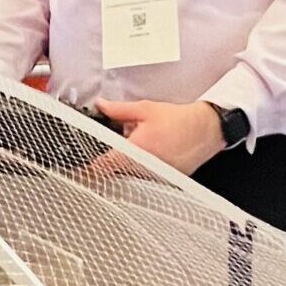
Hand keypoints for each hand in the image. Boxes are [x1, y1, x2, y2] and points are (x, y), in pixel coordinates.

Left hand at [93, 98, 224, 174]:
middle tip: (125, 140)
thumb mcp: (145, 109)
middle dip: (114, 155)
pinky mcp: (163, 180)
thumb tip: (101, 105)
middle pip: (116, 168)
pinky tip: (156, 151)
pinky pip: (145, 175)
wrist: (206, 131)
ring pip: (131, 172)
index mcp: (134, 151)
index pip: (102, 166)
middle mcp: (142, 168)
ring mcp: (153, 177)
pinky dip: (144, 165)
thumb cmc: (179, 120)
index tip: (79, 170)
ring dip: (130, 160)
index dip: (88, 169)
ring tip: (146, 143)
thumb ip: (118, 110)